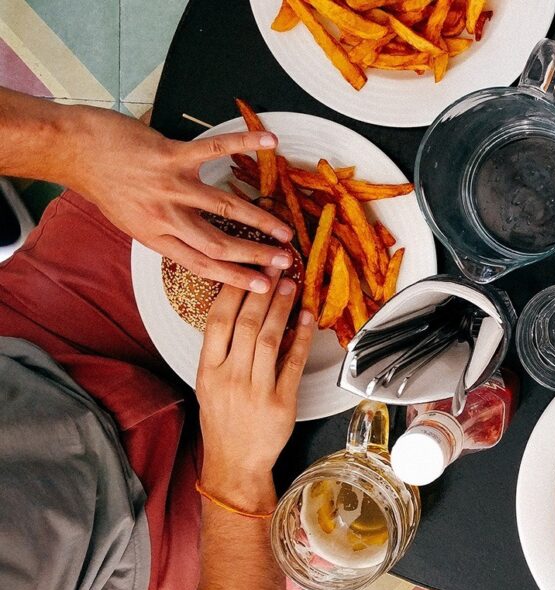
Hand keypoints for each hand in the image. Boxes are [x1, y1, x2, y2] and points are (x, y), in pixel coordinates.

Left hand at [65, 107, 294, 292]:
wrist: (73, 150)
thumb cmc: (103, 183)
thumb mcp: (130, 220)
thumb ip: (164, 230)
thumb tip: (196, 241)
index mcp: (155, 236)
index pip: (201, 264)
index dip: (235, 278)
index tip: (262, 286)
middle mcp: (164, 216)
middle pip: (218, 243)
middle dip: (256, 255)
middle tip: (285, 261)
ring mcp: (169, 185)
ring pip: (223, 207)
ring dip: (259, 219)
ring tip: (285, 229)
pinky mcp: (170, 155)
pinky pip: (214, 150)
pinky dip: (244, 144)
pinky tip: (270, 142)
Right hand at [196, 273, 313, 507]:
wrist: (235, 462)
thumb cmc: (223, 420)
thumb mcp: (209, 383)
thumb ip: (222, 350)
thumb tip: (242, 310)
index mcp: (208, 370)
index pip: (217, 321)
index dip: (233, 291)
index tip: (246, 269)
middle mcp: (230, 377)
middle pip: (247, 325)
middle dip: (262, 291)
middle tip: (275, 267)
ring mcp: (256, 390)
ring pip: (270, 339)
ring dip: (282, 308)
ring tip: (290, 285)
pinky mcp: (281, 402)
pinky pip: (294, 363)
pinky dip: (302, 338)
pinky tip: (308, 318)